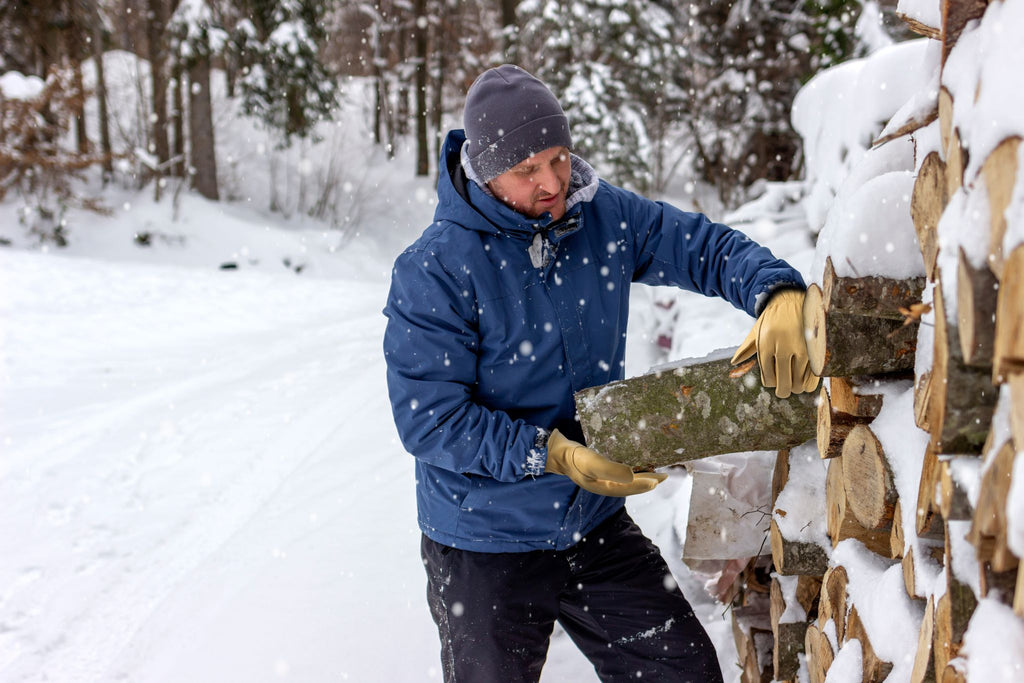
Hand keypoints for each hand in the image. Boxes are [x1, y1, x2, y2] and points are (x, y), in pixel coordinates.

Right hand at [545, 429, 666, 495]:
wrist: (554, 451)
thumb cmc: (572, 457)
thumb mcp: (591, 463)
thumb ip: (611, 470)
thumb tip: (633, 476)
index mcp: (603, 487)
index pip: (629, 487)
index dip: (645, 484)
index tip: (659, 479)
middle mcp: (604, 483)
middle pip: (630, 485)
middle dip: (647, 481)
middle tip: (663, 475)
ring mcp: (601, 476)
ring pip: (626, 478)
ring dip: (640, 475)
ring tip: (654, 469)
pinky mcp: (599, 466)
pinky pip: (619, 470)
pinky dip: (630, 468)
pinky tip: (634, 462)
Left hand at [731, 289, 819, 397]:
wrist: (795, 299)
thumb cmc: (772, 318)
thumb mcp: (757, 330)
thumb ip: (746, 347)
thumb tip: (734, 362)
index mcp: (766, 344)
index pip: (768, 378)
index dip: (770, 382)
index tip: (772, 381)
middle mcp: (784, 347)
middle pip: (784, 384)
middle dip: (783, 390)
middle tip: (783, 390)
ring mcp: (802, 348)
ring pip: (799, 383)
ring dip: (796, 387)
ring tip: (794, 384)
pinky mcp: (817, 349)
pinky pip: (813, 376)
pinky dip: (809, 382)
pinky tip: (805, 380)